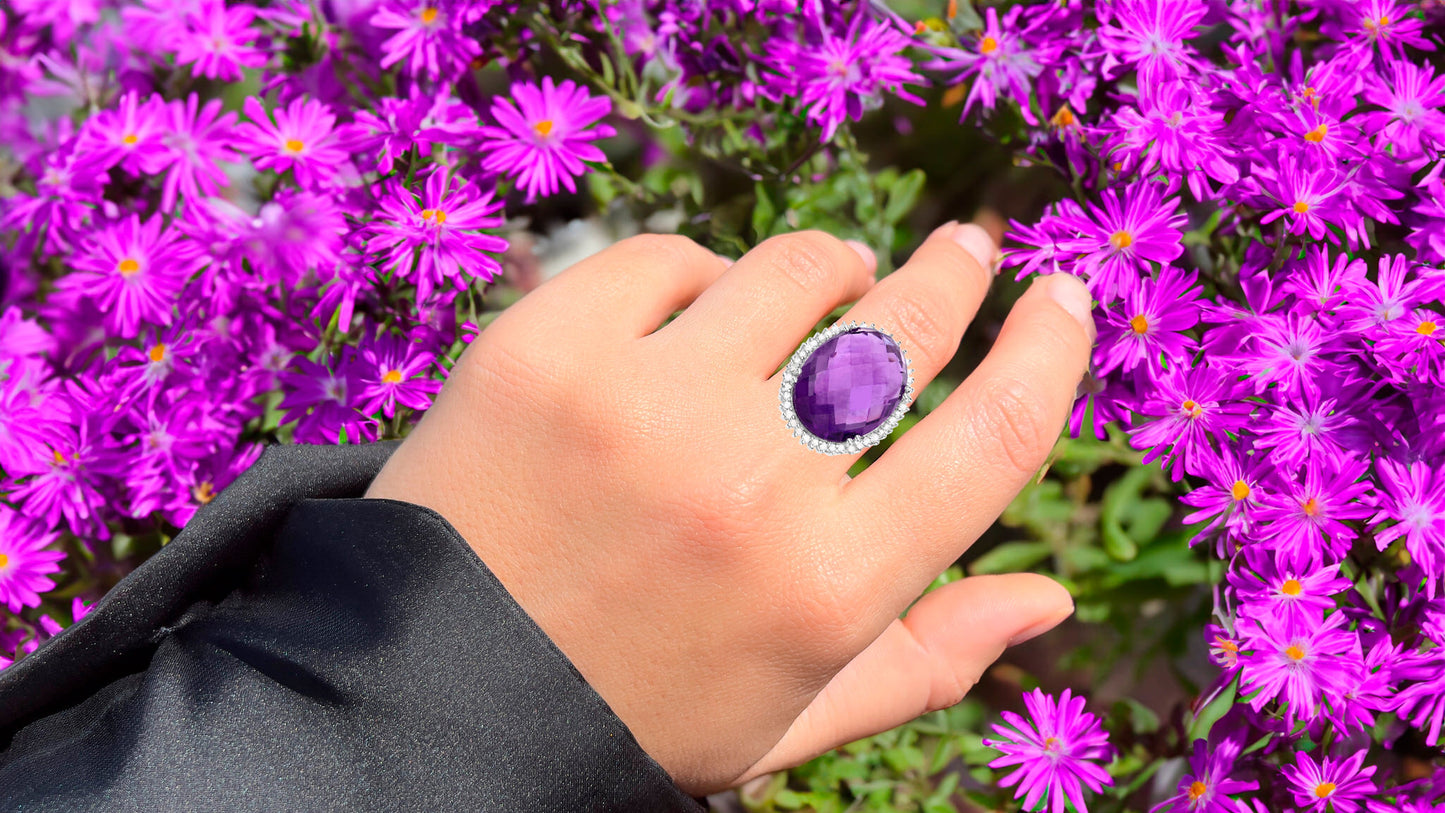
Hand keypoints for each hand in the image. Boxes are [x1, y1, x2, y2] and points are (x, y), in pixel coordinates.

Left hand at [363, 223, 1096, 796]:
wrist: (431, 694)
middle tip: (967, 249)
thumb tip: (1050, 598)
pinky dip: (699, 277)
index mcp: (827, 588)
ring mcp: (642, 406)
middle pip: (902, 330)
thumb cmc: (631, 713)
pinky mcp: (543, 350)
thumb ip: (926, 659)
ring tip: (834, 282)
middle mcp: (749, 487)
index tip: (1063, 301)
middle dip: (954, 275)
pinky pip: (667, 259)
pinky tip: (699, 310)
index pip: (992, 439)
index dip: (1048, 353)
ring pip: (795, 273)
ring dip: (832, 269)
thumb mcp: (791, 715)